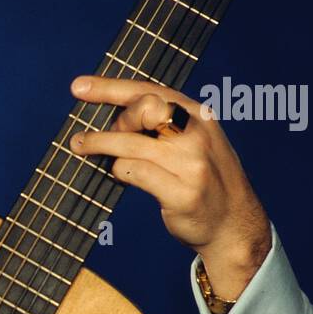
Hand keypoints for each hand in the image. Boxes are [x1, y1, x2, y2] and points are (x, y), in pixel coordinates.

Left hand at [68, 74, 270, 298]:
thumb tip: (116, 114)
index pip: (150, 91)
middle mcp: (196, 134)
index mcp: (198, 115)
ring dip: (98, 144)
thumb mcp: (193, 142)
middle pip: (142, 109)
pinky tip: (119, 175)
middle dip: (114, 121)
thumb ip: (164, 125)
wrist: (234, 226)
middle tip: (95, 138)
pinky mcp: (181, 192)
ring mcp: (191, 164)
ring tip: (79, 146)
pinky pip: (134, 172)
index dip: (110, 87)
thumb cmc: (204, 181)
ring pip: (130, 143)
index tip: (78, 87)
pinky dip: (118, 171)